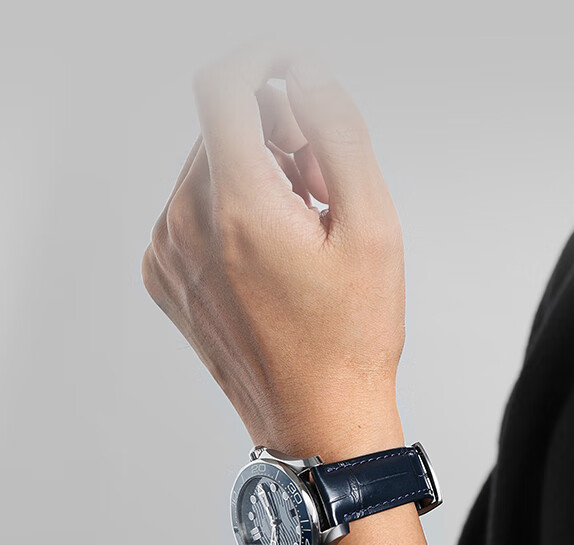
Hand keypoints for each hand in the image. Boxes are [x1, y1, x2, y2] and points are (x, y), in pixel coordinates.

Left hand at [142, 43, 405, 460]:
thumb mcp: (374, 227)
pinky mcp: (165, 277)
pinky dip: (232, 212)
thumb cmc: (350, 340)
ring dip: (258, 176)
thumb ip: (339, 133)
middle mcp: (186, 225)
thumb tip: (306, 75)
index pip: (223, 86)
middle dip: (280, 137)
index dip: (262, 60)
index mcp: (237, 209)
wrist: (317, 422)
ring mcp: (168, 254)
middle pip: (222, 128)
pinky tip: (272, 258)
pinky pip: (193, 209)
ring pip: (208, 168)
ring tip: (303, 234)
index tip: (294, 67)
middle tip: (326, 192)